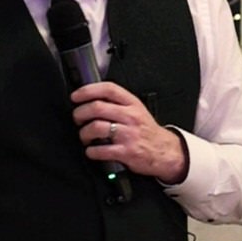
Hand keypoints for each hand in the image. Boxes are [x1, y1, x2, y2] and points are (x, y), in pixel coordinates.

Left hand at [70, 82, 186, 182]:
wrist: (165, 151)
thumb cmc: (146, 131)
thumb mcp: (137, 110)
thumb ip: (117, 103)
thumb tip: (91, 99)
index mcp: (132, 103)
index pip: (108, 89)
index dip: (87, 90)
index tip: (76, 96)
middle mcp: (130, 116)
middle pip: (97, 107)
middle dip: (80, 113)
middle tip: (77, 119)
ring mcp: (128, 134)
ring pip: (96, 128)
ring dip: (84, 133)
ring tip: (85, 136)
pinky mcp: (126, 152)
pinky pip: (101, 150)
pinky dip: (91, 152)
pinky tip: (92, 151)